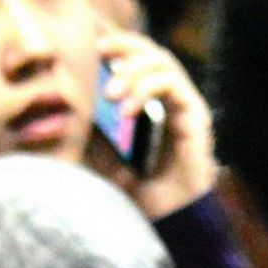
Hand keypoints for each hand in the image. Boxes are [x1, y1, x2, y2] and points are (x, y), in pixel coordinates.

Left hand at [89, 30, 215, 220]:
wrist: (166, 221)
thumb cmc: (139, 193)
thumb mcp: (103, 155)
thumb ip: (93, 129)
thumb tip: (71, 103)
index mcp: (157, 103)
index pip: (141, 59)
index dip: (121, 46)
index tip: (95, 47)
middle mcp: (175, 100)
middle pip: (154, 52)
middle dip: (126, 48)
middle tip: (99, 55)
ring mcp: (188, 107)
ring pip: (163, 63)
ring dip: (132, 71)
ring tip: (109, 94)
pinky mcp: (196, 117)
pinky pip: (172, 85)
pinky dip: (145, 90)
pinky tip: (125, 110)